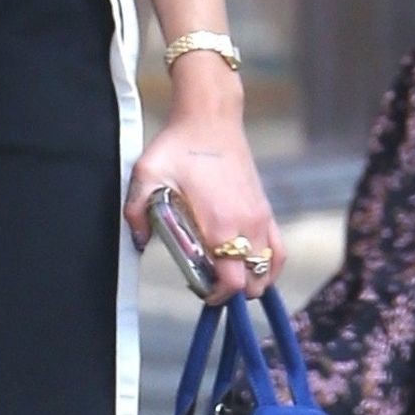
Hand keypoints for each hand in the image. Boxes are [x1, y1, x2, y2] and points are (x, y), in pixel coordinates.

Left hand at [125, 103, 284, 303]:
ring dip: (251, 280)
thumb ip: (137, 210)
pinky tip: (254, 265)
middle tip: (209, 280)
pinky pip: (278, 251)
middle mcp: (247, 226)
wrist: (210, 118)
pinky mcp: (266, 209)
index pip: (231, 282)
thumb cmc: (179, 145)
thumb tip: (138, 241)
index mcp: (220, 225)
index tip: (201, 292)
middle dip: (232, 291)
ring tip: (227, 274)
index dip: (217, 296)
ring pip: (268, 270)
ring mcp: (261, 219)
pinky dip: (270, 265)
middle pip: (252, 282)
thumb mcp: (147, 173)